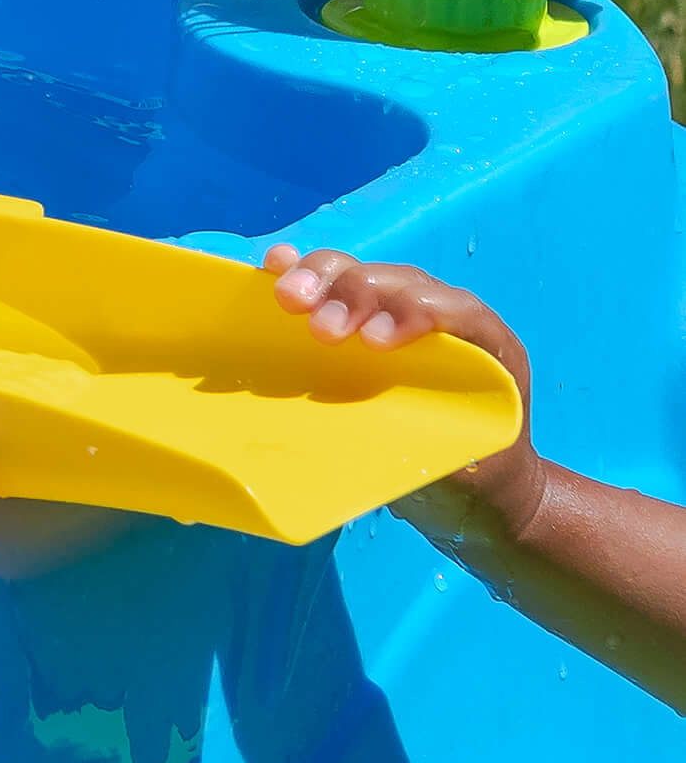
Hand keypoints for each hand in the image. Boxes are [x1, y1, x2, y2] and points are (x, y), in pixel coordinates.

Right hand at [265, 242, 542, 533]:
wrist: (478, 493)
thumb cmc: (479, 484)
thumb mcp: (466, 472)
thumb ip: (431, 446)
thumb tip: (376, 433)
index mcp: (489, 349)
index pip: (455, 310)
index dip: (413, 313)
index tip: (371, 343)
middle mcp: (445, 316)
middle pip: (398, 282)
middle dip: (356, 296)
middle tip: (320, 331)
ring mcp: (398, 310)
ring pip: (360, 272)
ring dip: (321, 279)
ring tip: (287, 299)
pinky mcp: (362, 315)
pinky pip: (333, 280)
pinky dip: (303, 272)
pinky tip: (273, 268)